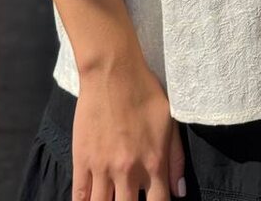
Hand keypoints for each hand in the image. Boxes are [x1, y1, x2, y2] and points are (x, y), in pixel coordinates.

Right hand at [72, 58, 185, 199]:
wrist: (112, 71)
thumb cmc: (145, 91)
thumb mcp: (170, 121)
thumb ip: (176, 159)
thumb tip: (180, 192)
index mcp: (153, 163)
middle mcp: (128, 172)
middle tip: (129, 197)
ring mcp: (103, 168)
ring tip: (112, 198)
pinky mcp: (82, 161)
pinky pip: (80, 197)